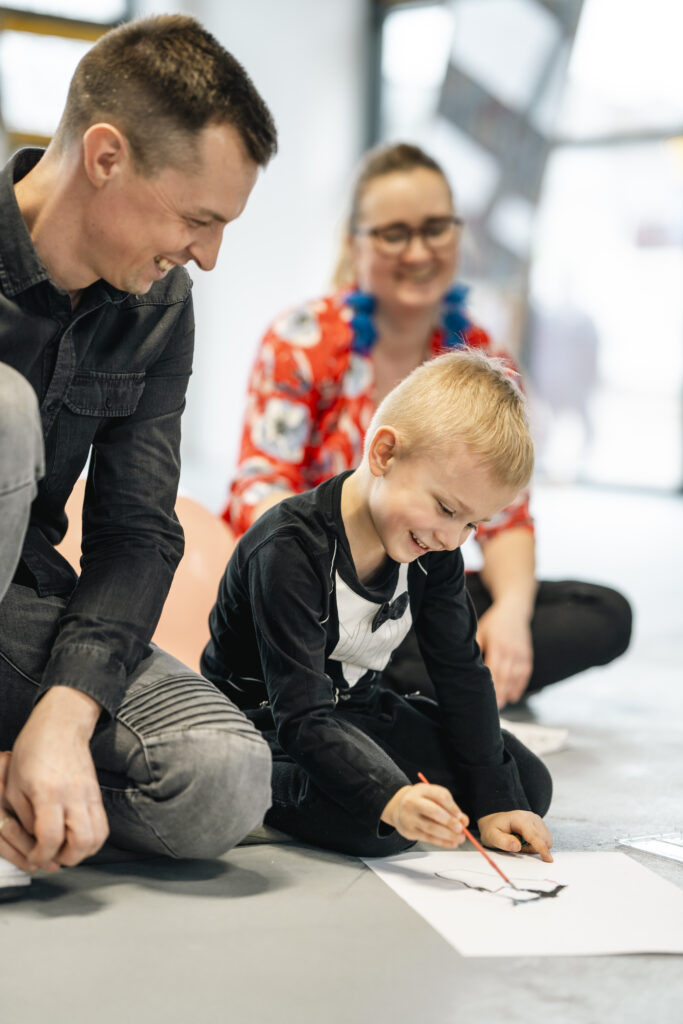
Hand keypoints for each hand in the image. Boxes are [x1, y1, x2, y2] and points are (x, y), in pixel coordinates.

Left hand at [4, 687, 109, 869]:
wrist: (61, 725)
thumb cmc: (34, 749)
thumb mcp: (14, 785)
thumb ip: (25, 817)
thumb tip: (36, 841)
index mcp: (48, 793)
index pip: (51, 838)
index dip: (41, 855)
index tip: (34, 855)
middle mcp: (73, 795)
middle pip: (82, 843)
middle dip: (67, 858)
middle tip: (53, 855)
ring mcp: (89, 794)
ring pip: (98, 836)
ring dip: (83, 850)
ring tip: (66, 847)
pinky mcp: (97, 793)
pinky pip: (102, 824)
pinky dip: (91, 837)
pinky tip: (75, 834)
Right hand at [381, 783, 467, 847]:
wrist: (398, 808)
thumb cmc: (421, 801)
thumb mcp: (433, 798)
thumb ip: (450, 808)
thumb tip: (464, 821)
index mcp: (422, 790)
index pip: (440, 796)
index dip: (452, 807)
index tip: (460, 816)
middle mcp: (412, 802)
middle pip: (434, 811)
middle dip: (449, 821)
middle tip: (461, 829)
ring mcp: (409, 817)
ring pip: (431, 828)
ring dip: (448, 835)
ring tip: (460, 838)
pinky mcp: (409, 831)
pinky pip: (428, 838)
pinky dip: (442, 842)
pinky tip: (452, 843)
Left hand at [476, 602, 532, 708]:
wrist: (515, 610)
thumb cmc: (493, 622)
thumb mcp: (480, 630)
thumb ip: (475, 646)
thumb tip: (462, 661)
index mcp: (498, 645)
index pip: (494, 670)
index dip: (490, 685)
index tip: (484, 697)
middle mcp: (512, 651)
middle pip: (506, 677)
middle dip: (499, 694)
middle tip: (492, 709)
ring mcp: (522, 654)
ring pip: (516, 678)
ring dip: (509, 693)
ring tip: (501, 706)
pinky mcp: (528, 656)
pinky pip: (525, 675)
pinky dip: (520, 687)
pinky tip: (513, 697)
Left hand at [478, 809, 552, 862]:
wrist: (494, 820)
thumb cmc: (492, 829)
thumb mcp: (491, 836)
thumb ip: (502, 841)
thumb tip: (517, 846)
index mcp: (519, 818)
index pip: (534, 835)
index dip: (541, 848)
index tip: (548, 860)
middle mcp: (531, 816)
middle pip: (542, 838)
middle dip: (533, 848)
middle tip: (517, 846)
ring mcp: (537, 819)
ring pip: (546, 839)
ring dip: (536, 846)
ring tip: (520, 843)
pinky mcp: (540, 824)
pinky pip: (545, 839)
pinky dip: (537, 844)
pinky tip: (526, 841)